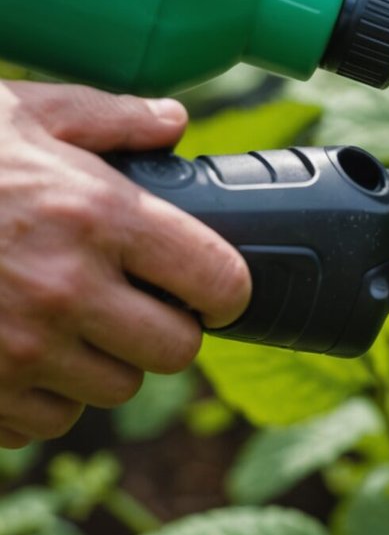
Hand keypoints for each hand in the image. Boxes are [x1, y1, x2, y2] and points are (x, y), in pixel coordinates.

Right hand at [0, 82, 250, 446]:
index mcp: (100, 215)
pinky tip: (21, 355)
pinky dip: (42, 398)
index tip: (209, 285)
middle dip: (166, 330)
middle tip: (138, 306)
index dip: (223, 287)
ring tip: (72, 325)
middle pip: (176, 350)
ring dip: (104, 364)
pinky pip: (48, 421)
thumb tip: (171, 121)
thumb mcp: (20, 113)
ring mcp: (21, 347)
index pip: (218, 279)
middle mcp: (70, 288)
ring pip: (115, 390)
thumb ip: (107, 118)